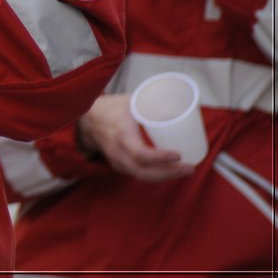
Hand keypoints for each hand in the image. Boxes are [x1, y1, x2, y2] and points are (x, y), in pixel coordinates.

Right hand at [77, 94, 192, 181]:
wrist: (87, 118)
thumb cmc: (113, 107)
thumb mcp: (131, 101)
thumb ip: (153, 104)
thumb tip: (183, 105)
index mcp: (120, 133)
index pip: (139, 153)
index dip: (159, 158)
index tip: (179, 154)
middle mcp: (117, 151)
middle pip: (143, 172)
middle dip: (169, 173)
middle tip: (190, 168)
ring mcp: (116, 160)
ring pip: (141, 176)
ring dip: (165, 177)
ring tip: (185, 171)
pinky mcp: (118, 165)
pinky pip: (138, 175)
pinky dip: (156, 176)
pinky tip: (170, 172)